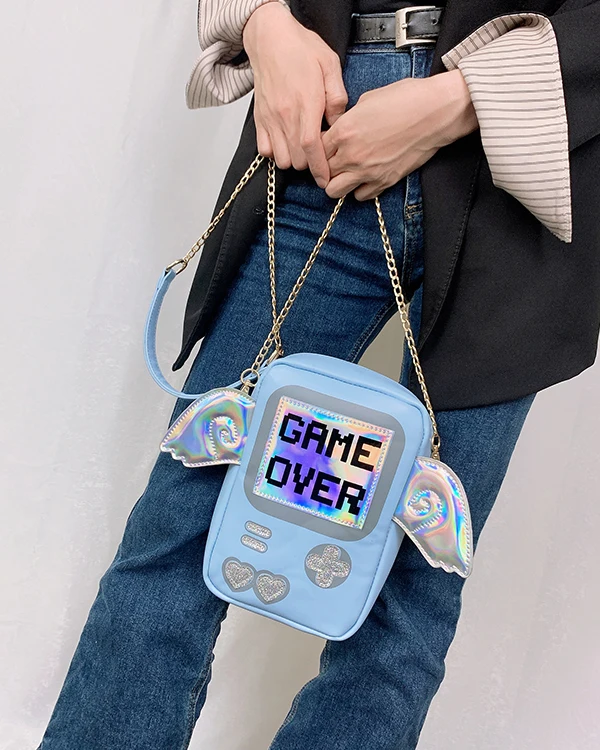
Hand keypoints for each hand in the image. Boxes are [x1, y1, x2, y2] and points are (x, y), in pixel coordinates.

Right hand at [242, 0, 347, 186]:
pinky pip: (264, 150)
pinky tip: (286, 142)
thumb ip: (336, 97)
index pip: (312, 147)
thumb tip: (339, 123)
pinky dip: (275, 153)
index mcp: (306, 103)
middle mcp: (285, 115)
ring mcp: (270, 119)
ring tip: (302, 148)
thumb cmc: (300, 49)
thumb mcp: (329, 65)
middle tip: (319, 153)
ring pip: (281, 159)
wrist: (270, 38)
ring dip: (293, 160)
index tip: (326, 179)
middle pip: (297, 160)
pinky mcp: (259, 119)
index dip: (320, 168)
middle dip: (310, 163)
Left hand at [321, 69, 478, 199]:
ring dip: (337, 183)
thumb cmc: (405, 98)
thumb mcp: (366, 100)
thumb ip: (347, 119)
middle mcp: (351, 155)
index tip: (326, 146)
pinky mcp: (383, 182)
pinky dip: (359, 190)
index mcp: (343, 131)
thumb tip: (340, 129)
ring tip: (346, 173)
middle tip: (334, 161)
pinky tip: (365, 177)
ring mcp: (367, 171)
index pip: (315, 150)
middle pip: (322, 173)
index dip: (318, 149)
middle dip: (325, 168)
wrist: (435, 113)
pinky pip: (360, 196)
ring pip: (334, 191)